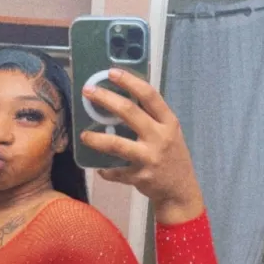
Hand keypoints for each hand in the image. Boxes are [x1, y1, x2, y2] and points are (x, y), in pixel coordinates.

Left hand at [80, 69, 203, 223]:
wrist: (180, 190)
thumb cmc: (172, 156)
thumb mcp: (170, 133)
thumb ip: (151, 118)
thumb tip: (121, 99)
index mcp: (168, 122)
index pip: (149, 95)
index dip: (129, 81)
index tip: (111, 73)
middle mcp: (160, 137)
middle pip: (129, 112)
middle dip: (106, 99)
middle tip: (88, 92)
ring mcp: (149, 158)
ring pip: (116, 144)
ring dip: (96, 138)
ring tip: (84, 135)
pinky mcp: (140, 177)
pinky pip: (115, 172)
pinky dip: (105, 170)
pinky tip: (100, 167)